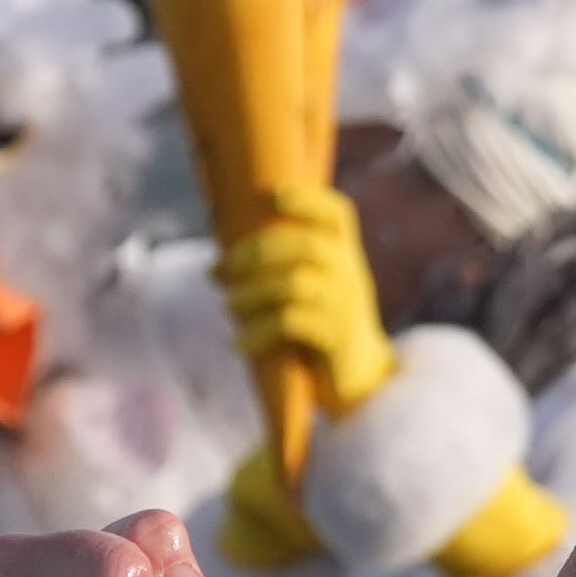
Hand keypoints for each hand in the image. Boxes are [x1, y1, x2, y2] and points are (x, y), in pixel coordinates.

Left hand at [215, 183, 395, 407]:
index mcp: (346, 255)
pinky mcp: (335, 338)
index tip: (273, 197)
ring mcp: (345, 305)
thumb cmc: (322, 327)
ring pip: (293, 284)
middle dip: (254, 252)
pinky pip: (290, 324)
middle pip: (304, 245)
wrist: (359, 379)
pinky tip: (240, 343)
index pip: (338, 214)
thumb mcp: (315, 289)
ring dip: (250, 293)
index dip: (308, 199)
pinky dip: (257, 331)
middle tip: (221, 270)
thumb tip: (216, 267)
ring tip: (229, 307)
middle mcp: (350, 274)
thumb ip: (282, 269)